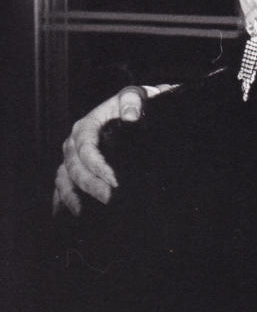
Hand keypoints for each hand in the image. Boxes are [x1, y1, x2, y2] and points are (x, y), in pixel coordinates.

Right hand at [52, 84, 174, 214]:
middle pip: (75, 167)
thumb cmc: (138, 105)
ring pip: (64, 178)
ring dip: (72, 197)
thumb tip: (130, 116)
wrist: (139, 113)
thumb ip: (133, 100)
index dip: (98, 165)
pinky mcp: (74, 170)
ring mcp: (72, 158)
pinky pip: (62, 186)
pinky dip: (62, 201)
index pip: (86, 148)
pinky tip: (68, 215)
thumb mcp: (139, 96)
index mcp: (87, 126)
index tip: (115, 181)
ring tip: (83, 214)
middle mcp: (74, 143)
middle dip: (91, 185)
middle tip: (110, 200)